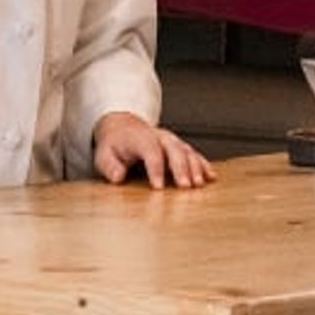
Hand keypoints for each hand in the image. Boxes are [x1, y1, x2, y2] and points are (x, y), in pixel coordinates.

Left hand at [92, 112, 215, 189]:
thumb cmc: (114, 145)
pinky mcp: (178, 146)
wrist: (123, 126)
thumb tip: (118, 177)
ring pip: (186, 150)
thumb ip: (109, 166)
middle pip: (174, 150)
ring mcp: (171, 140)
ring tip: (199, 184)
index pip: (150, 152)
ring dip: (195, 167)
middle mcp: (159, 137)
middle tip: (185, 186)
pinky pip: (194, 153)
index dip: (155, 169)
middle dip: (181, 168)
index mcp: (141, 138)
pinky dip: (203, 164)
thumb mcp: (103, 155)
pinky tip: (210, 176)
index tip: (158, 187)